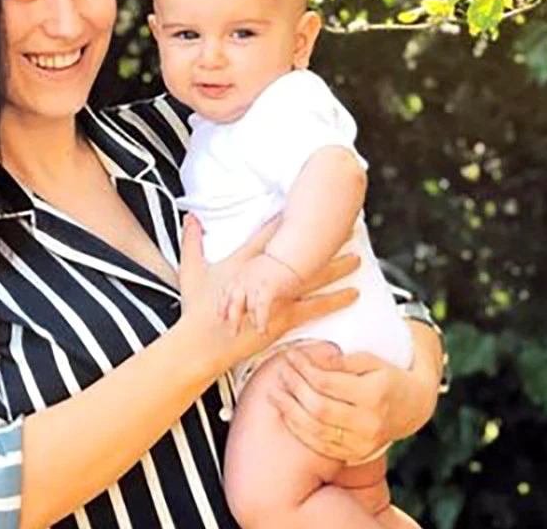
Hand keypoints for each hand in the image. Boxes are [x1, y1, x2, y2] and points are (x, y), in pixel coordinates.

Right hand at [179, 215, 359, 372]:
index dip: (286, 220)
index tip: (302, 205)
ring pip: (313, 278)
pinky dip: (335, 300)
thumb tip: (190, 216)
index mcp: (244, 263)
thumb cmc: (196, 308)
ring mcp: (277, 298)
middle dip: (323, 240)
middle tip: (344, 228)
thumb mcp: (191, 270)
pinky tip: (353, 294)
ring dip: (336, 268)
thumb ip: (192, 241)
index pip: (269, 237)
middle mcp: (265, 277)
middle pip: (300, 253)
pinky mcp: (284, 318)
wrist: (202, 341)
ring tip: (357, 258)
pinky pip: (316, 307)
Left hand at [219, 253, 303, 337]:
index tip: (221, 317)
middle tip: (232, 333)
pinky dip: (260, 321)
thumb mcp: (256, 272)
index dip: (222, 305)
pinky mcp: (266, 287)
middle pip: (232, 302)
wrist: (289, 254)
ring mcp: (254, 283)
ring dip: (248, 322)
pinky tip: (262, 331)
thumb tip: (248, 301)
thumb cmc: (276, 265)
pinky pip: (260, 308)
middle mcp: (243, 279)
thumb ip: (249, 284)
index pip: (225, 291)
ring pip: (246, 307)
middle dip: (232, 318)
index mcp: (240, 275)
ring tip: (252, 333)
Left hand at [268, 341, 434, 463]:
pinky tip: (286, 414)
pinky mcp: (355, 453)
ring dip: (289, 410)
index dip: (304, 369)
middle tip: (282, 372)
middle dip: (294, 387)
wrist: (411, 407)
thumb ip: (342, 360)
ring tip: (274, 393)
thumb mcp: (372, 361)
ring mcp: (362, 442)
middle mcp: (369, 422)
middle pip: (318, 407)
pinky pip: (319, 445)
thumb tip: (314, 359)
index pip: (327, 383)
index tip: (292, 356)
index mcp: (375, 395)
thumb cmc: (387, 378)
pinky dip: (298, 429)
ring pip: (315, 429)